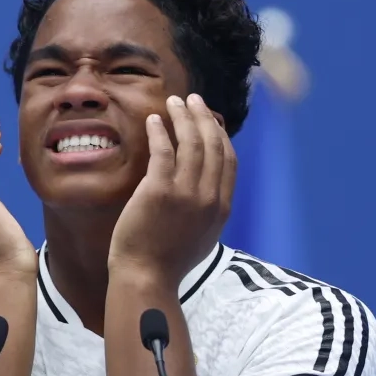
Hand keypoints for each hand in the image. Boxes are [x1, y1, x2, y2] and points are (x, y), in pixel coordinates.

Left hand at [108, 94, 235, 287]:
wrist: (146, 277)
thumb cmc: (167, 261)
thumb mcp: (202, 236)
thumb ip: (208, 210)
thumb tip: (208, 189)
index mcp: (222, 207)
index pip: (228, 160)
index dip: (220, 135)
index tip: (210, 119)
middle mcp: (209, 197)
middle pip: (213, 144)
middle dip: (204, 117)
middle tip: (192, 99)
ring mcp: (186, 193)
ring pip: (191, 142)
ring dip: (183, 116)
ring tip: (174, 101)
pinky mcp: (159, 191)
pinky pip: (163, 151)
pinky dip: (160, 131)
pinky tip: (154, 120)